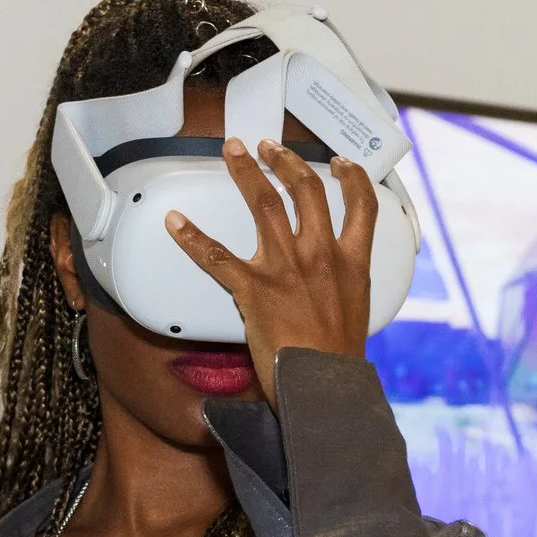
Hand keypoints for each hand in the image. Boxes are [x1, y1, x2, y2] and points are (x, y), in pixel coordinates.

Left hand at [167, 137, 378, 407]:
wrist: (323, 389)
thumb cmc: (337, 360)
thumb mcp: (357, 311)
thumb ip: (346, 283)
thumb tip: (337, 277)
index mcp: (352, 262)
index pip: (362, 206)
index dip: (352, 178)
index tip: (340, 162)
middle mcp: (321, 255)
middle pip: (306, 190)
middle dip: (286, 160)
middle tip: (269, 147)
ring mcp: (287, 268)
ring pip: (266, 203)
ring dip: (247, 172)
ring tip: (234, 152)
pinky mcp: (254, 289)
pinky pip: (216, 256)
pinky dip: (191, 237)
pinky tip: (174, 221)